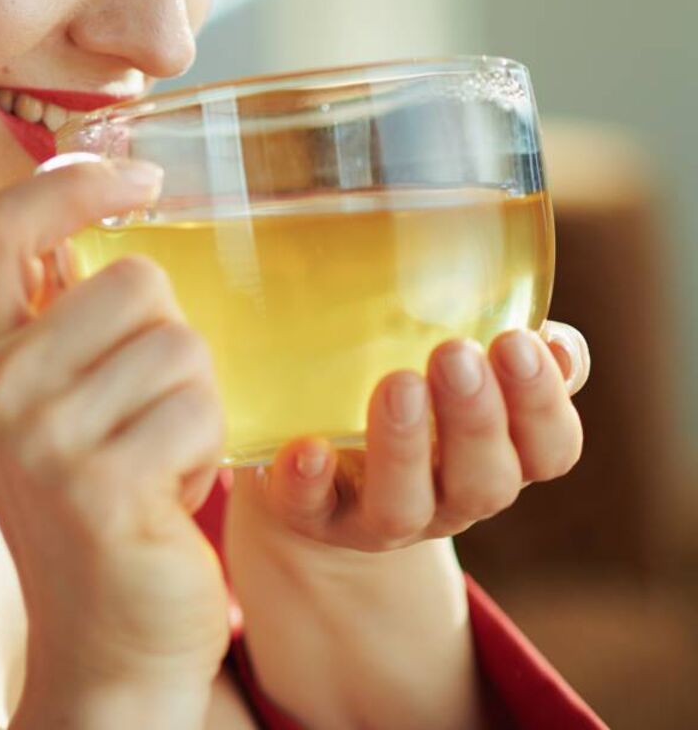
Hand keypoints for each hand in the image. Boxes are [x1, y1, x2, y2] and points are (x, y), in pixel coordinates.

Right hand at [0, 156, 229, 724]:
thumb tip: (110, 191)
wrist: (108, 641)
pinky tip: (171, 496)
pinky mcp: (100, 484)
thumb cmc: (97, 507)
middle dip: (171, 341)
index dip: (69, 180)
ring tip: (158, 461)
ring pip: (179, 346)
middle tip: (146, 416)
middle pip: (131, 281)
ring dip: (195, 404)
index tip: (138, 174)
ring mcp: (38, 438)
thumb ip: (60, 316)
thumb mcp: (53, 403)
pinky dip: (208, 452)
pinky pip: (199, 409)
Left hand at [242, 322, 590, 551]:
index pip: (551, 449)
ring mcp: (379, 518)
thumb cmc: (410, 400)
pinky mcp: (312, 518)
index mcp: (500, 459)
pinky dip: (307, 482)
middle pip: (485, 482)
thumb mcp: (461, 374)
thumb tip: (553, 339)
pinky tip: (305, 448)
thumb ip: (509, 354)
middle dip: (475, 419)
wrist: (317, 464)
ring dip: (404, 448)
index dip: (542, 404)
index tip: (518, 342)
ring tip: (397, 385)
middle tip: (454, 355)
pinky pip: (310, 511)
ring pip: (404, 507)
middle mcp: (449, 499)